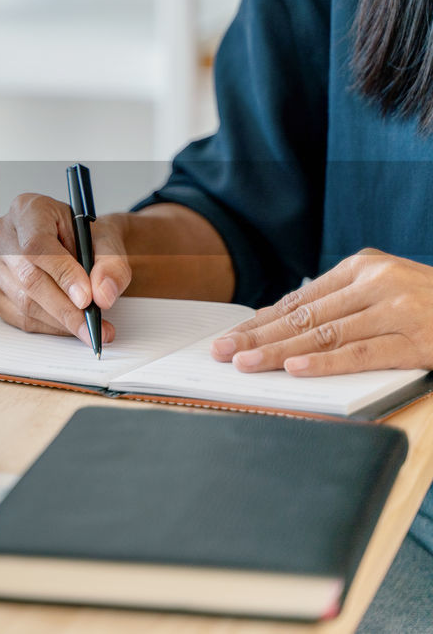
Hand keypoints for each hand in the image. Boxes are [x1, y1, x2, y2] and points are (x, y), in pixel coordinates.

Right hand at [0, 193, 131, 346]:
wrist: (74, 243)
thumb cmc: (86, 237)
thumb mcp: (107, 240)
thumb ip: (111, 264)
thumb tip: (103, 295)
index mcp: (27, 209)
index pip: (37, 245)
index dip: (62, 275)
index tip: (87, 299)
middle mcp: (2, 235)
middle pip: (29, 279)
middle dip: (66, 309)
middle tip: (94, 326)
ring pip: (24, 303)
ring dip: (61, 322)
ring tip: (91, 328)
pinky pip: (20, 318)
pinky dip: (49, 327)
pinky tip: (69, 325)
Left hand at [212, 249, 432, 375]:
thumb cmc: (430, 306)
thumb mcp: (385, 291)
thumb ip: (342, 303)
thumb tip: (284, 325)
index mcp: (362, 266)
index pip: (298, 299)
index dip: (260, 320)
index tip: (229, 337)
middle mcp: (376, 282)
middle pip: (304, 315)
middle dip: (258, 336)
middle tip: (222, 352)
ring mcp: (397, 309)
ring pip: (324, 334)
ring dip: (279, 351)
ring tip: (246, 364)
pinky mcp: (417, 339)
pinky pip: (361, 353)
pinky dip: (325, 362)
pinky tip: (295, 368)